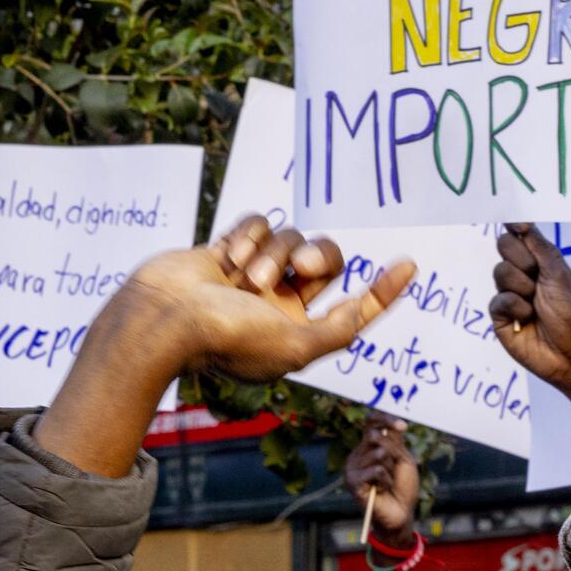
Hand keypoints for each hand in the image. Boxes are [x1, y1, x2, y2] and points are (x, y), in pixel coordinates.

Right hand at [126, 215, 414, 382]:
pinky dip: (247, 237)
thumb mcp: (296, 346)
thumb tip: (363, 310)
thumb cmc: (227, 339)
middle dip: (319, 257)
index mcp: (299, 333)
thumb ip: (337, 330)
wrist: (161, 318)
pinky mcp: (228, 249)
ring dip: (272, 254)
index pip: (354, 309)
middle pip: (327, 260)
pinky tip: (226, 259)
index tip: (409, 264)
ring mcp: (254, 275)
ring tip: (244, 277)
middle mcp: (281, 304)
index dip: (383, 290)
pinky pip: (258, 224)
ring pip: (290, 239)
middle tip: (302, 265)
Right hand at [345, 410, 420, 536]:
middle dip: (392, 452)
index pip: (371, 423)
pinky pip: (376, 470)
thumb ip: (394, 442)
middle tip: (394, 470)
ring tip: (388, 483)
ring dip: (391, 470)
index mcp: (368, 447)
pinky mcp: (352, 481)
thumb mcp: (403, 459)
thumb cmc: (403, 487)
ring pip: (378, 453)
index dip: (385, 419)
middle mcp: (358, 454)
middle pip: (375, 436)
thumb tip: (389, 426)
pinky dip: (386, 480)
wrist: (400, 514)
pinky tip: (383, 490)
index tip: (403, 426)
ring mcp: (352, 468)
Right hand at [489, 224, 570, 388]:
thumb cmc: (569, 314)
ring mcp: (509, 293)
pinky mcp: (499, 314)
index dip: (516, 225)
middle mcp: (523, 274)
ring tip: (535, 304)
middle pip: (504, 246)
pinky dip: (516, 307)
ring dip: (522, 287)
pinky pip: (498, 298)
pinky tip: (527, 318)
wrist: (568, 353)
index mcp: (540, 261)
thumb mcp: (559, 275)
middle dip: (523, 260)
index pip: (520, 234)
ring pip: (500, 271)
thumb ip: (539, 247)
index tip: (518, 224)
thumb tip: (522, 222)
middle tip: (538, 278)